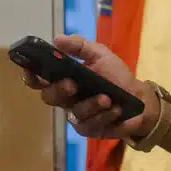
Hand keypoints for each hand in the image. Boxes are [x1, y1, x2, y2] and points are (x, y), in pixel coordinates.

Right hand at [23, 34, 155, 140]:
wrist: (139, 99)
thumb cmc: (116, 76)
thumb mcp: (100, 54)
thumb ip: (79, 46)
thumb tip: (56, 39)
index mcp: (63, 79)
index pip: (39, 79)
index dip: (31, 76)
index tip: (34, 71)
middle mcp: (66, 99)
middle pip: (50, 98)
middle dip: (59, 90)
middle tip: (72, 84)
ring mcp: (77, 116)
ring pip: (75, 113)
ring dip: (92, 105)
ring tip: (107, 98)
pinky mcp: (91, 130)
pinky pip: (92, 126)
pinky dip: (105, 117)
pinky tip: (116, 110)